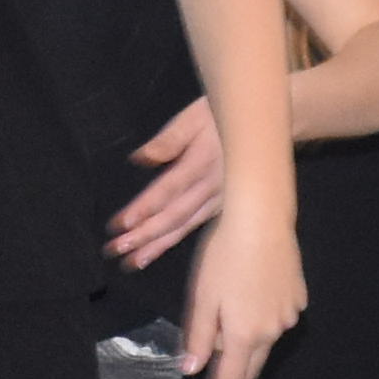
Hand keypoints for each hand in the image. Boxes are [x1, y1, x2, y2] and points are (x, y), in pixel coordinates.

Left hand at [112, 98, 229, 266]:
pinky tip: (153, 254)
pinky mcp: (222, 209)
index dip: (145, 208)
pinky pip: (194, 228)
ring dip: (155, 246)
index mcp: (201, 163)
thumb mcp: (195, 117)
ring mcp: (218, 202)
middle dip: (144, 234)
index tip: (120, 224)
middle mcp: (210, 188)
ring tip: (131, 261)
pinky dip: (172, 242)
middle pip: (173, 215)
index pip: (168, 189)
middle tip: (114, 249)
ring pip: (183, 227)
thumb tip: (139, 158)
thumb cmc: (222, 118)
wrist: (264, 131)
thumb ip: (169, 140)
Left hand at [181, 205, 306, 378]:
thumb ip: (198, 336)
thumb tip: (192, 370)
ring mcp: (288, 314)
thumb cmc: (224, 254)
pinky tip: (250, 322)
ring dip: (245, 358)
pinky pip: (274, 323)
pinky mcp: (297, 296)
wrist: (262, 217)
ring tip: (227, 369)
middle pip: (248, 371)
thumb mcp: (202, 297)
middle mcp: (272, 331)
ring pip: (263, 346)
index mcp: (244, 335)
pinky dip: (259, 330)